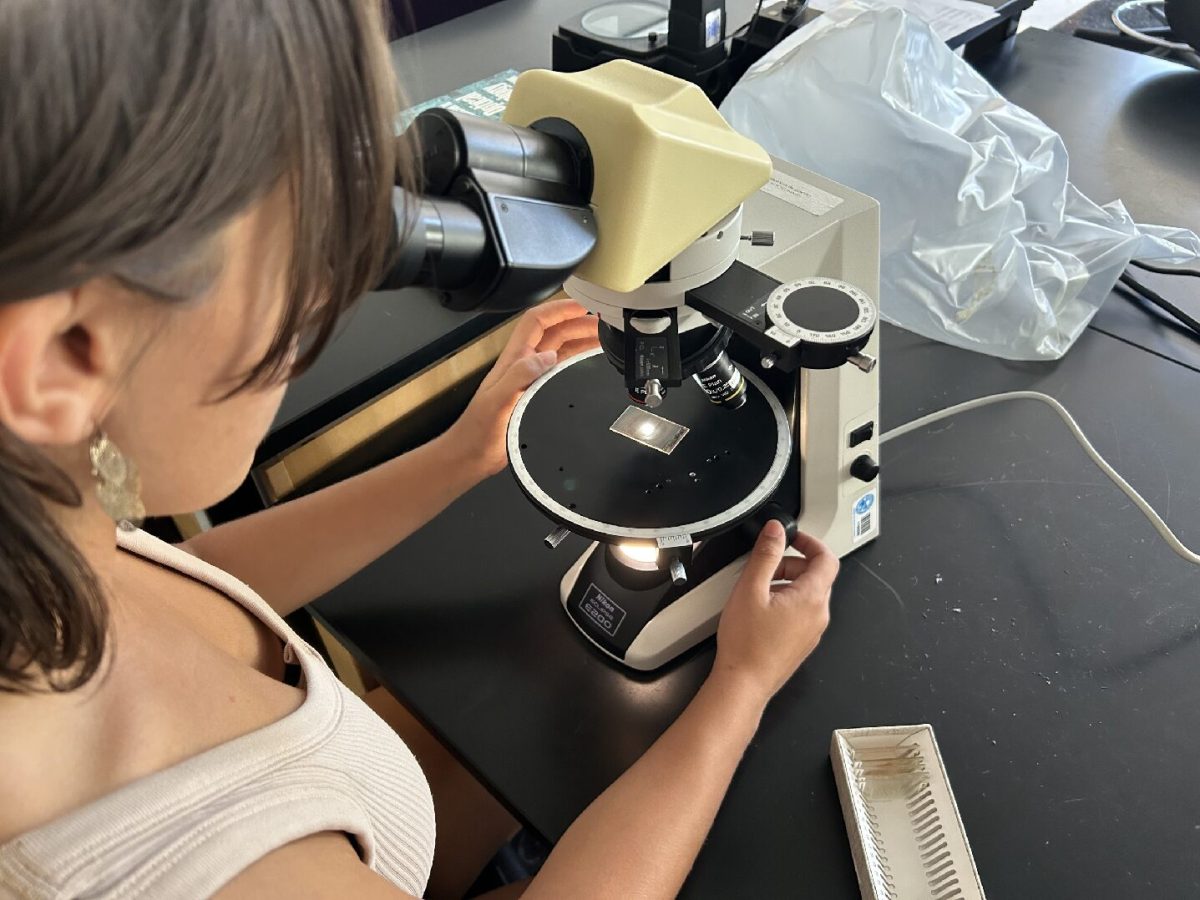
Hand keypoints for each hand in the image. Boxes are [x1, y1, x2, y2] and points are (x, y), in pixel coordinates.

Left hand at [447, 299, 598, 478]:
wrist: (473, 456)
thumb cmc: (478, 431)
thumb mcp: (497, 400)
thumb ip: (519, 376)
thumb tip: (546, 356)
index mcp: (513, 361)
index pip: (536, 322)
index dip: (558, 309)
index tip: (582, 305)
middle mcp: (523, 366)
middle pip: (553, 334)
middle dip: (577, 323)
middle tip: (603, 323)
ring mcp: (531, 381)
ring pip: (560, 351)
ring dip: (580, 341)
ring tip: (604, 338)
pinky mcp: (537, 397)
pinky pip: (562, 372)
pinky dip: (578, 363)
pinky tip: (589, 366)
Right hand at [713, 522, 837, 704]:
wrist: (744, 684)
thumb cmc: (746, 644)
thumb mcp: (750, 589)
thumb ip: (766, 555)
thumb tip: (776, 531)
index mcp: (811, 598)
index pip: (827, 559)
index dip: (811, 542)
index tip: (793, 537)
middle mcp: (818, 615)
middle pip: (816, 576)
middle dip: (792, 564)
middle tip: (766, 566)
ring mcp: (812, 631)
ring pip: (807, 595)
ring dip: (787, 583)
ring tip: (758, 590)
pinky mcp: (802, 642)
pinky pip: (801, 613)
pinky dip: (786, 602)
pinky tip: (761, 611)